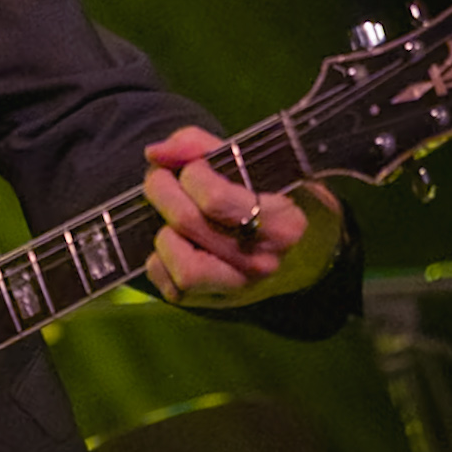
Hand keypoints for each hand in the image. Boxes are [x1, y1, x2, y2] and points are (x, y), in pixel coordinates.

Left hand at [143, 126, 341, 309]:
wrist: (297, 248)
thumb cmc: (264, 195)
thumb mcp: (245, 161)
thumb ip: (198, 146)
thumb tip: (154, 154)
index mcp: (281, 224)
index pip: (214, 199)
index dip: (191, 174)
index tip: (195, 167)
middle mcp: (262, 262)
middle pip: (187, 222)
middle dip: (162, 190)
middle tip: (162, 178)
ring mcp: (238, 288)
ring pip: (181, 266)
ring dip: (165, 233)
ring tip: (173, 218)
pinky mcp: (213, 304)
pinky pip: (170, 288)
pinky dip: (161, 263)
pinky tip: (176, 244)